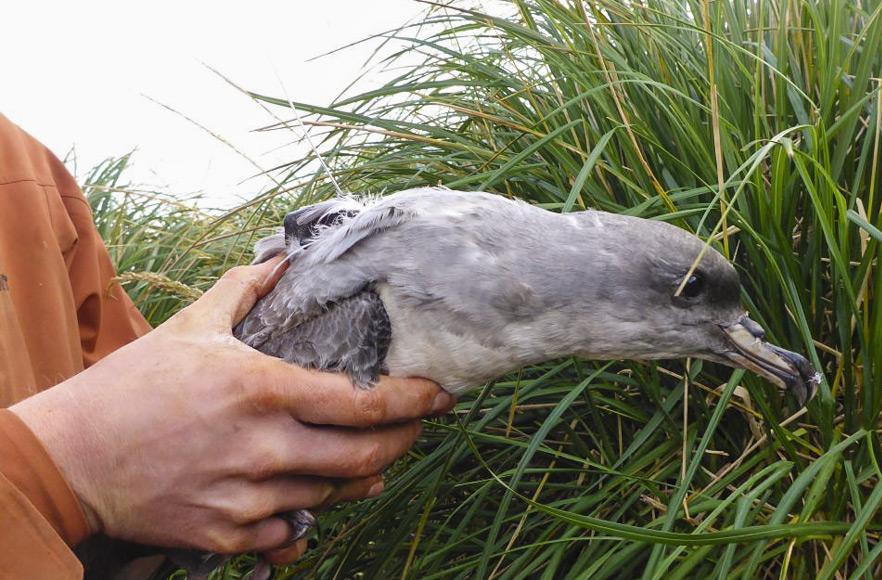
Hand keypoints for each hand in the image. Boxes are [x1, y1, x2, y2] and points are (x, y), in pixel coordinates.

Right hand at [10, 258, 453, 557]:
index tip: (442, 395)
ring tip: (373, 458)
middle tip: (416, 426)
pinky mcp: (228, 535)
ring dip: (362, 476)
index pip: (363, 402)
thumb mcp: (190, 327)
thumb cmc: (132, 388)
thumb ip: (243, 291)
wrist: (70, 459)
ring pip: (334, 493)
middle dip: (403, 441)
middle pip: (366, 455)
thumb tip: (281, 260)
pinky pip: (293, 531)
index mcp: (261, 389)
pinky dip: (310, 515)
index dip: (415, 402)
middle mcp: (263, 447)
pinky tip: (314, 494)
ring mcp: (248, 496)